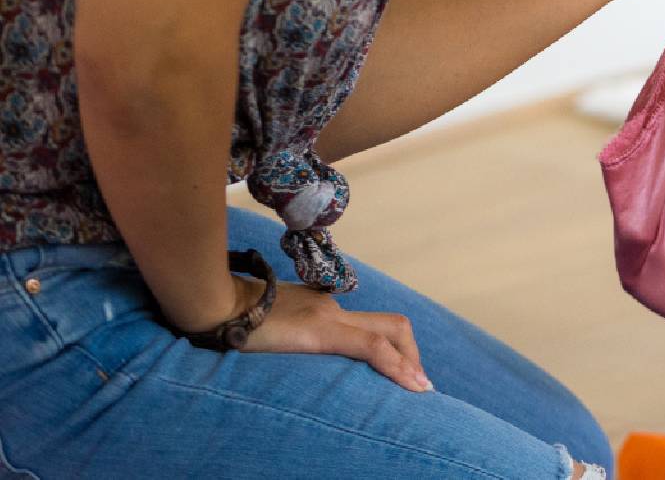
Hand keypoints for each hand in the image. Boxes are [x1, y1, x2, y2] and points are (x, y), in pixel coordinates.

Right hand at [238, 277, 432, 392]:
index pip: (371, 326)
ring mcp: (327, 317)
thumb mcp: (266, 330)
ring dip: (409, 363)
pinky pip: (370, 346)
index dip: (396, 349)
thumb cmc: (231, 321)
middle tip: (419, 385)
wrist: (213, 305)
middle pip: (391, 324)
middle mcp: (331, 310)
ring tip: (420, 389)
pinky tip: (408, 384)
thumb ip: (290, 336)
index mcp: (321, 310)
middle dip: (411, 355)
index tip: (405, 375)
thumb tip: (296, 352)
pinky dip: (395, 365)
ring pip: (388, 333)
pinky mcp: (320, 330)